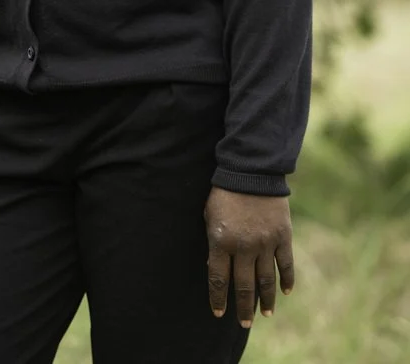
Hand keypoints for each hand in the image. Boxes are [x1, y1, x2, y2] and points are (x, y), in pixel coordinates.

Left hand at [204, 185, 294, 327]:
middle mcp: (244, 247)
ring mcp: (265, 243)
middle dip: (243, 308)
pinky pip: (286, 265)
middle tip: (244, 324)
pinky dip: (287, 280)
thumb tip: (215, 268)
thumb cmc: (224, 193)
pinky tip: (285, 292)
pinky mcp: (282, 237)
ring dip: (266, 300)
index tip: (219, 313)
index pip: (218, 279)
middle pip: (243, 286)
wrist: (250, 172)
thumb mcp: (209, 216)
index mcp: (221, 242)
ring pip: (266, 280)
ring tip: (265, 315)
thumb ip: (214, 242)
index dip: (218, 298)